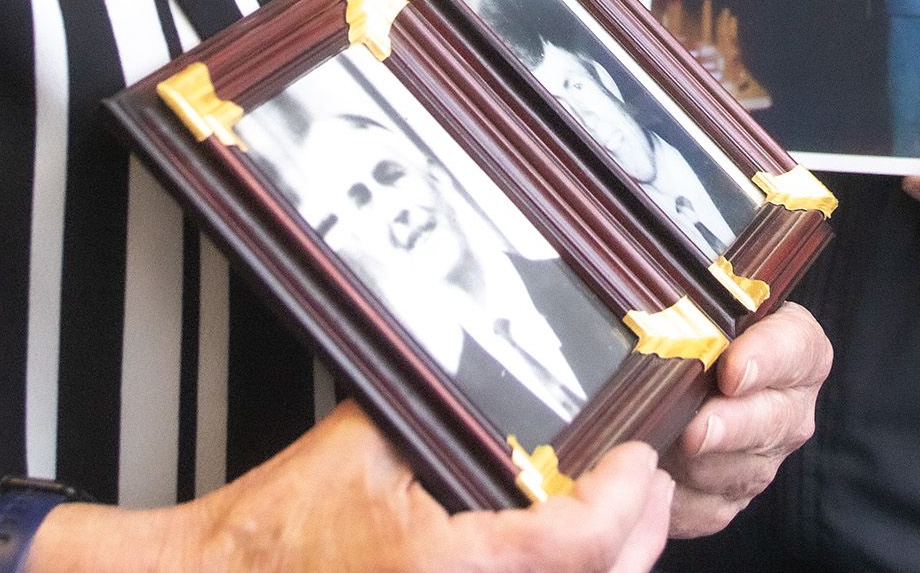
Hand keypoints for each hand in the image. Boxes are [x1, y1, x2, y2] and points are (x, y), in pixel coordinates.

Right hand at [162, 401, 671, 572]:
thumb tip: (493, 366)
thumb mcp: (363, 443)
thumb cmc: (271, 533)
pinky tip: (566, 555)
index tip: (638, 456)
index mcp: (449, 567)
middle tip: (647, 479)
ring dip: (611, 562)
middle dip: (639, 529)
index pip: (580, 542)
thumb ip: (439, 410)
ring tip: (621, 514)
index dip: (626, 496)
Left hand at [660, 301, 830, 534]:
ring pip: (739, 472)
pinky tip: (652, 480)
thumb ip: (698, 306)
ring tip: (660, 452)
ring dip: (697, 466)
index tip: (732, 370)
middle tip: (696, 429)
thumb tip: (665, 315)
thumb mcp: (700, 307)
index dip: (766, 359)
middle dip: (730, 427)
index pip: (797, 349)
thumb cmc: (689, 330)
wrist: (678, 378)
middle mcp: (789, 409)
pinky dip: (678, 500)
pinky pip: (708, 509)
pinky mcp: (730, 499)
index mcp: (796, 350)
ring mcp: (764, 460)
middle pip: (772, 422)